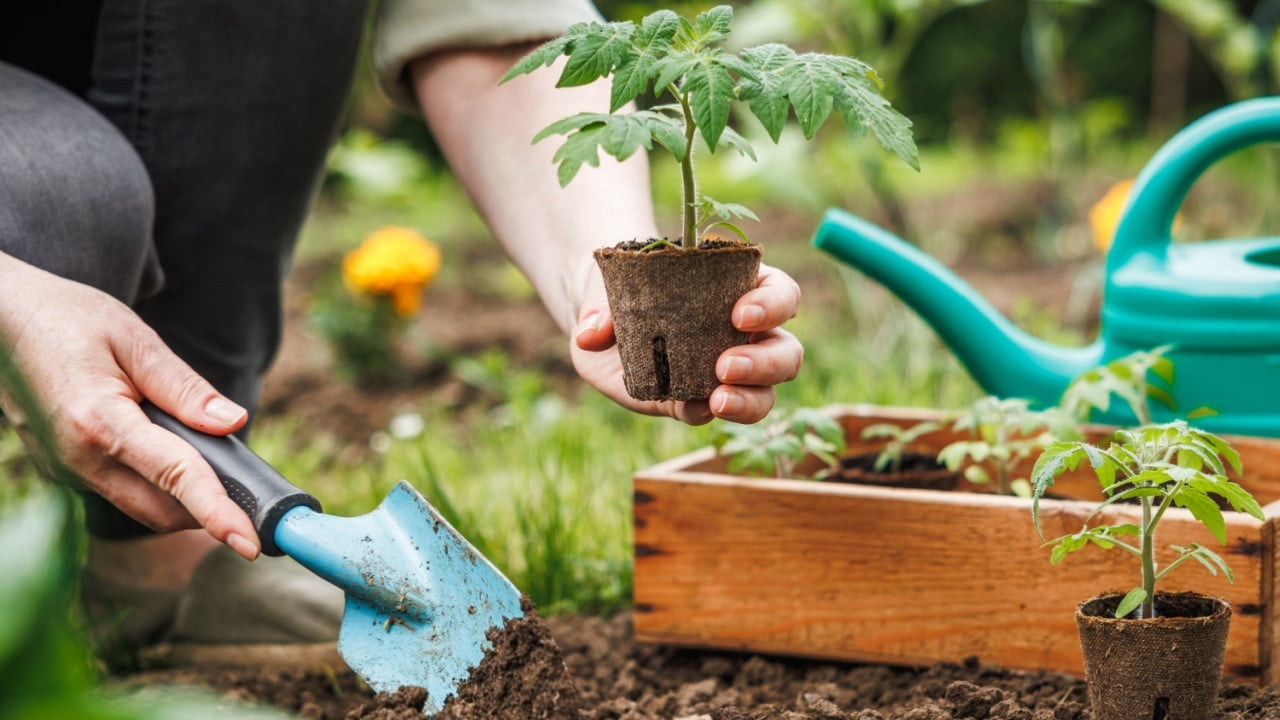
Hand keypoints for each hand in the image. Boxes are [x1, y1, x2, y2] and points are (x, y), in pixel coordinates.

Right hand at [0, 256, 260, 559]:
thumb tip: (234, 423)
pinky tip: (169, 447)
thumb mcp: (133, 339)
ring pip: (141, 505)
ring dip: (182, 498)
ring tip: (216, 464)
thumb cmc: (66, 319)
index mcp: (100, 423)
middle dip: (210, 511)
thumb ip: (184, 388)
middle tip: (252, 495)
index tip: (251, 541)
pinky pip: (120, 489)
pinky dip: (155, 483)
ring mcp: (66, 471)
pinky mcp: (63, 470)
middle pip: (161, 510)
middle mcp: (79, 460)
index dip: (219, 512)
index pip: (175, 477)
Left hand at [572, 262, 802, 424]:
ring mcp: (724, 373)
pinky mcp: (694, 400)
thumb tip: (592, 334)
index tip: (740, 315)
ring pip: (765, 392)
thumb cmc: (623, 288)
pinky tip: (693, 408)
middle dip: (765, 362)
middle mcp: (744, 335)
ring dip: (750, 399)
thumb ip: (602, 305)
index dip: (773, 305)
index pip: (780, 293)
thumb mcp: (611, 285)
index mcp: (740, 289)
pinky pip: (713, 412)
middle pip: (785, 350)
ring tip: (718, 399)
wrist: (599, 323)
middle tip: (725, 365)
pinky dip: (706, 413)